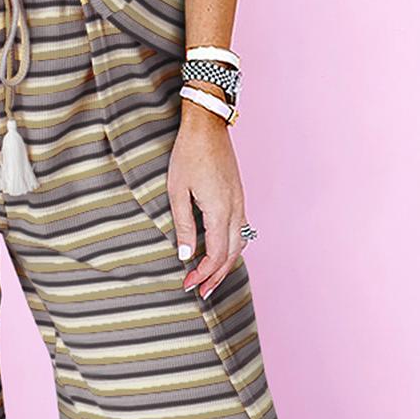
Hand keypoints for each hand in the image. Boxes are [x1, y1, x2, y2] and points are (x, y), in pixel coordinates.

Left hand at [167, 104, 248, 298]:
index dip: (203, 274)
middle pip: (232, 254)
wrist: (207, 126)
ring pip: (240, 244)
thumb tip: (186, 256)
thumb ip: (184, 225)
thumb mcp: (178, 191)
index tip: (188, 285)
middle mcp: (236, 209)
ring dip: (227, 264)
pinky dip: (233, 248)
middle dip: (216, 276)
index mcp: (220, 210)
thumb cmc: (188, 155)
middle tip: (201, 292)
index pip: (216, 254)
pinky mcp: (239, 196)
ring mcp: (240, 202)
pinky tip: (222, 252)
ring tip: (211, 278)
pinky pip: (241, 230)